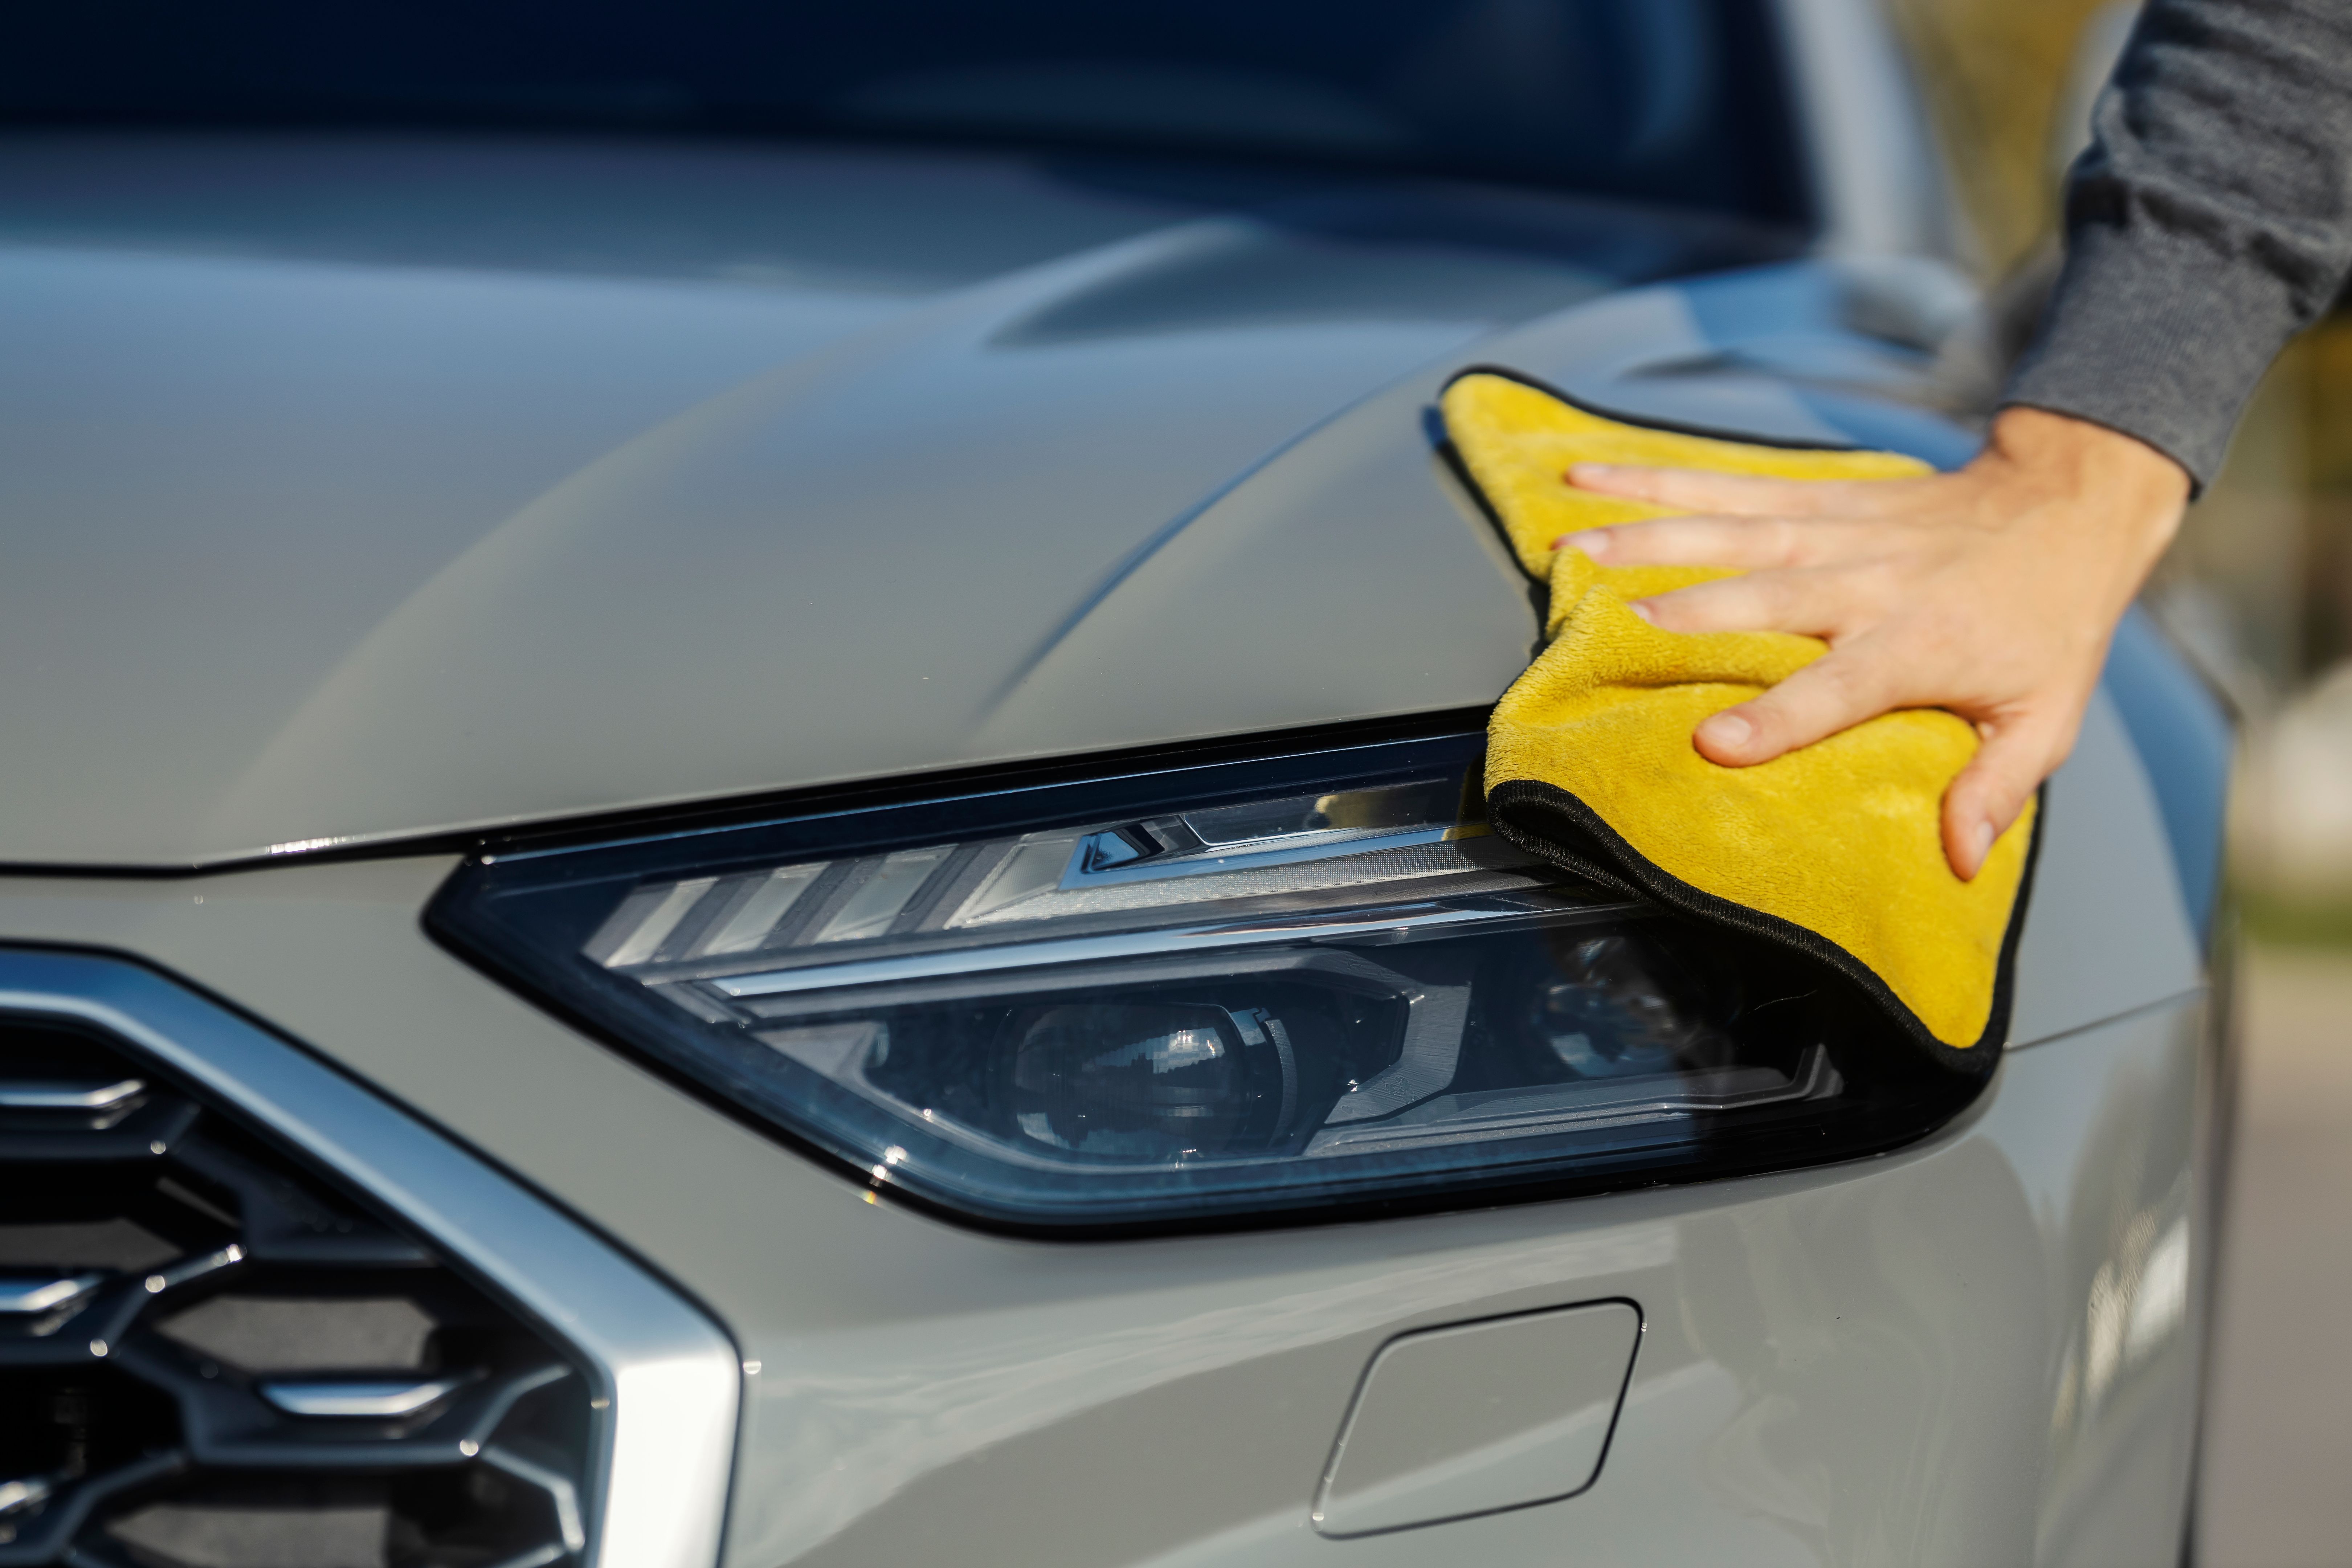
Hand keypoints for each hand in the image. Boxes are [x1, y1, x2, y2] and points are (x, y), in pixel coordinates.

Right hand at [1557, 407, 2190, 879]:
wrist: (2069, 504)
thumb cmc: (2049, 624)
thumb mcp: (2048, 718)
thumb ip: (1998, 787)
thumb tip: (1961, 861)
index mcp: (1918, 643)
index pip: (1839, 685)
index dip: (1777, 716)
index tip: (1713, 743)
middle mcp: (1867, 581)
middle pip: (1765, 597)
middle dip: (1686, 612)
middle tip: (1613, 630)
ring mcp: (1835, 532)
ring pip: (1731, 532)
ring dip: (1648, 535)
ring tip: (1576, 546)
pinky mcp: (1815, 500)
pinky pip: (1728, 486)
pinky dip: (1656, 478)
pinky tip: (1590, 477)